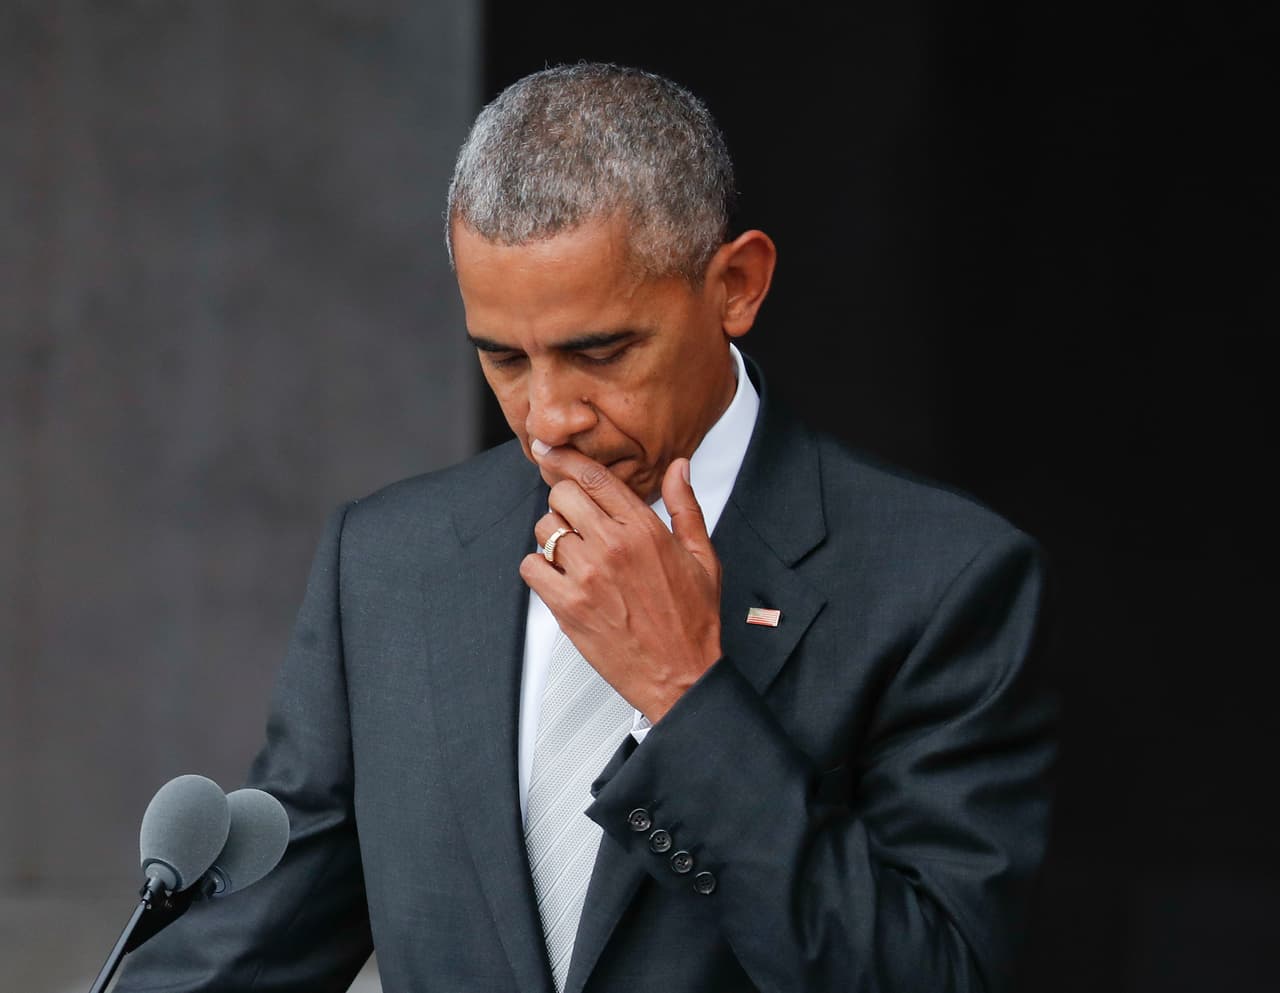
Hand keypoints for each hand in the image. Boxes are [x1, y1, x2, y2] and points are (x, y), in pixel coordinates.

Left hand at [519, 446, 722, 721]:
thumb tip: (678, 467)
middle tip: (575, 521)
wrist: (681, 675)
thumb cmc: (693, 620)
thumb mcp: (702, 557)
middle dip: (564, 503)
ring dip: (552, 537)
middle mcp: (614, 546)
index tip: (549, 451)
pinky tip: (559, 578)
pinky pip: (531, 567)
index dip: (566, 459)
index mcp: (646, 530)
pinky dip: (538, 569)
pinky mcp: (568, 606)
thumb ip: (685, 507)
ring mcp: (588, 576)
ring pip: (544, 529)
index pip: (595, 477)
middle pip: (562, 496)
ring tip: (572, 555)